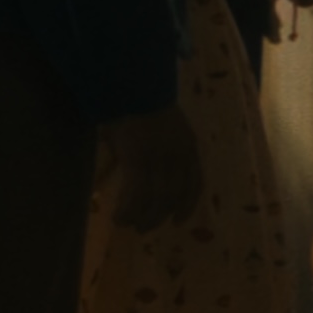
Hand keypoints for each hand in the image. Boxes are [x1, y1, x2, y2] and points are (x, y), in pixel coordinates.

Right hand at [100, 104, 201, 231]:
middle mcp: (179, 154)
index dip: (187, 205)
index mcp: (188, 144)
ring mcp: (160, 157)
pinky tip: (118, 217)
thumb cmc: (139, 101)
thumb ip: (159, 148)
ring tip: (129, 225)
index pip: (194, 182)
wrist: (129, 84)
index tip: (178, 221)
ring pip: (157, 199)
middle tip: (144, 228)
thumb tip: (144, 170)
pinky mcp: (138, 159)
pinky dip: (128, 209)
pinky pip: (136, 194)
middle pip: (175, 195)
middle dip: (160, 216)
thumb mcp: (159, 125)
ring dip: (143, 217)